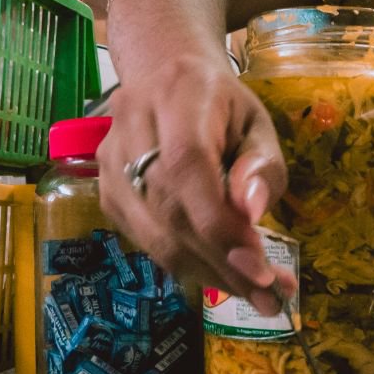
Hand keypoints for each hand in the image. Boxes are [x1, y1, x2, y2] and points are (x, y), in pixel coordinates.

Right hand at [95, 49, 290, 314]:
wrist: (165, 78)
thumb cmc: (222, 106)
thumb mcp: (258, 125)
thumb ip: (262, 166)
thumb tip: (252, 213)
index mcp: (178, 93)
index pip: (187, 165)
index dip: (219, 223)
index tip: (260, 267)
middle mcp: (132, 122)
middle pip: (169, 207)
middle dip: (222, 260)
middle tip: (269, 295)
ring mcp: (109, 158)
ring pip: (153, 232)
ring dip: (206, 271)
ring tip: (252, 291)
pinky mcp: (104, 190)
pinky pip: (143, 239)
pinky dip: (184, 263)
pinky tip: (218, 272)